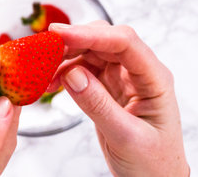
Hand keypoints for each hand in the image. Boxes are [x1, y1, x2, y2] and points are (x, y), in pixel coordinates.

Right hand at [48, 21, 188, 176]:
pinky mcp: (108, 86)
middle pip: (105, 40)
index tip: (59, 34)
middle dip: (74, 40)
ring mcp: (122, 77)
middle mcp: (139, 72)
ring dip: (66, 57)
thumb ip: (98, 105)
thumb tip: (72, 74)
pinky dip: (65, 71)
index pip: (124, 43)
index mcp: (154, 79)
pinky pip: (84, 68)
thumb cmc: (152, 162)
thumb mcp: (125, 137)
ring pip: (92, 52)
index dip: (90, 34)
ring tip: (43, 73)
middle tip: (44, 49)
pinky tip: (52, 83)